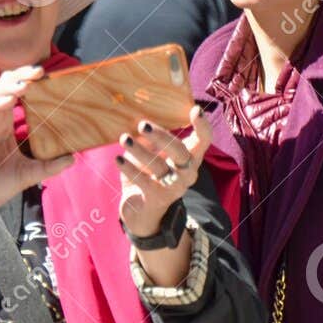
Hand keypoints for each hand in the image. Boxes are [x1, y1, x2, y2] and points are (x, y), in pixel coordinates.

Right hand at [0, 66, 72, 225]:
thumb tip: (73, 158)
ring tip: (26, 84)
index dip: (26, 80)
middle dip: (19, 76)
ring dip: (8, 88)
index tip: (46, 74)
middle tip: (39, 71)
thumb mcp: (28, 174)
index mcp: (2, 123)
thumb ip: (49, 166)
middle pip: (2, 87)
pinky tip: (8, 101)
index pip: (13, 92)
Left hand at [116, 105, 211, 237]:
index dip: (203, 126)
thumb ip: (150, 141)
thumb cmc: (148, 174)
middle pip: (180, 151)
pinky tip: (118, 159)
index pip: (204, 140)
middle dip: (161, 136)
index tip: (196, 110)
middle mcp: (188, 172)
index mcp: (190, 158)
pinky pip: (144, 181)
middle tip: (142, 124)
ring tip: (124, 139)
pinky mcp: (158, 199)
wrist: (142, 212)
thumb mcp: (151, 154)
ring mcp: (175, 187)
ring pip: (159, 166)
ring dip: (140, 151)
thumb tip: (139, 125)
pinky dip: (129, 169)